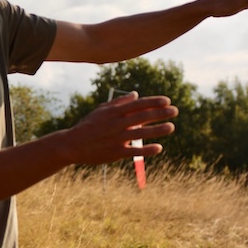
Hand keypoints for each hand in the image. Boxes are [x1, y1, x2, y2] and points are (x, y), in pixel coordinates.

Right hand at [57, 92, 177, 165]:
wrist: (73, 144)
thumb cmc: (88, 126)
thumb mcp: (101, 110)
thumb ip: (119, 103)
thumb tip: (136, 94)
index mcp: (113, 112)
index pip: (137, 104)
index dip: (153, 102)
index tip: (167, 100)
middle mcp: (116, 123)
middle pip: (142, 116)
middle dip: (159, 113)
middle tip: (175, 111)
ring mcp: (116, 138)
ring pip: (140, 132)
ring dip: (157, 129)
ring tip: (171, 127)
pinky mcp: (115, 152)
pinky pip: (134, 150)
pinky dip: (146, 149)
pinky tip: (159, 148)